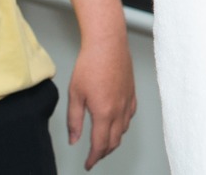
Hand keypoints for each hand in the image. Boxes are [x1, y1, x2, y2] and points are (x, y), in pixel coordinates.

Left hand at [66, 32, 136, 168]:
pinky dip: (123, 126)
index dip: (93, 158)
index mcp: (104, 112)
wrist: (108, 43)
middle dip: (103, 152)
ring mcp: (128, 101)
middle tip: (94, 157)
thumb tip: (74, 140)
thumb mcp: (75, 94)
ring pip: (124, 130)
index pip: (100, 144)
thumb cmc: (90, 64)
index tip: (88, 164)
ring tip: (104, 142)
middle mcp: (119, 110)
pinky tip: (117, 123)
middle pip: (114, 141)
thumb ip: (74, 120)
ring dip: (114, 140)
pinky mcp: (132, 92)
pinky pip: (130, 116)